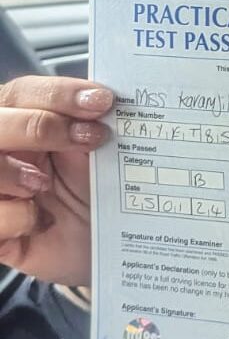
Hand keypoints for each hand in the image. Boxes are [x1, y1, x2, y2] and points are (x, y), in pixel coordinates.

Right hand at [0, 76, 111, 282]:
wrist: (107, 244)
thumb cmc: (97, 192)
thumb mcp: (96, 154)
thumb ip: (90, 125)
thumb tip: (103, 99)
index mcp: (21, 122)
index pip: (23, 94)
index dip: (59, 94)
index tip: (101, 101)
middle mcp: (1, 151)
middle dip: (39, 127)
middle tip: (87, 137)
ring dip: (14, 173)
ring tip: (44, 184)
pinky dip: (19, 217)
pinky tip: (42, 221)